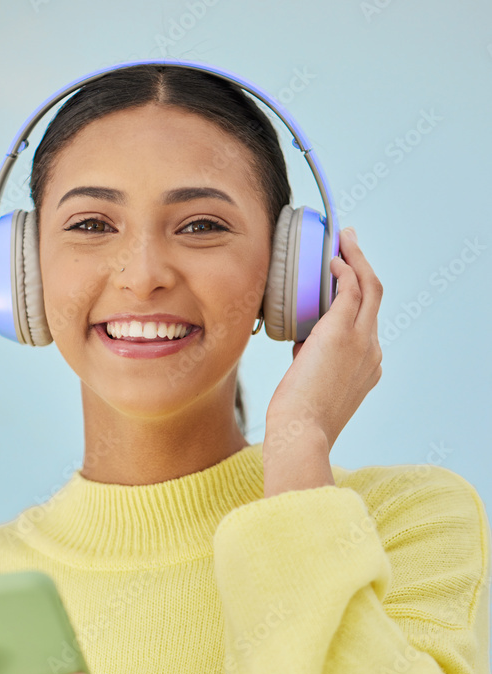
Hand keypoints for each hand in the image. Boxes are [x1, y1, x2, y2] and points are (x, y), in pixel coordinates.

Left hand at [264, 227, 382, 454]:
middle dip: (364, 266)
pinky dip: (344, 269)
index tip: (344, 280)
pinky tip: (331, 259)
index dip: (357, 297)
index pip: (367, 323)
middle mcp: (372, 351)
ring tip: (343, 239)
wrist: (302, 434)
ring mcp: (362, 341)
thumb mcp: (313, 388)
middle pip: (375, 298)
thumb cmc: (298, 422)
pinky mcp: (343, 333)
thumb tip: (300, 349)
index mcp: (368, 367)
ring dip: (357, 258)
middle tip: (350, 243)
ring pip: (369, 287)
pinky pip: (350, 289)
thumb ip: (313, 364)